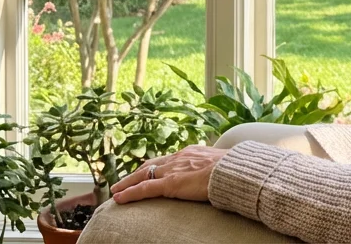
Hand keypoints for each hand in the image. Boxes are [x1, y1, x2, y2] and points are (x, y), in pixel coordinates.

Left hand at [110, 145, 227, 204]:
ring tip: (116, 190)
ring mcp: (173, 170)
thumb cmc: (234, 169)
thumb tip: (219, 174)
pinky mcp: (170, 183)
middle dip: (136, 173)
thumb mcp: (222, 165)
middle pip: (151, 164)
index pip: (167, 159)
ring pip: (142, 175)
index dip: (155, 166)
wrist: (234, 170)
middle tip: (124, 180)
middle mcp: (178, 158)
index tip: (147, 170)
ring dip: (127, 183)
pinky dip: (130, 193)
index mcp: (191, 152)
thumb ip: (213, 168)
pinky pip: (144, 188)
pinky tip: (119, 198)